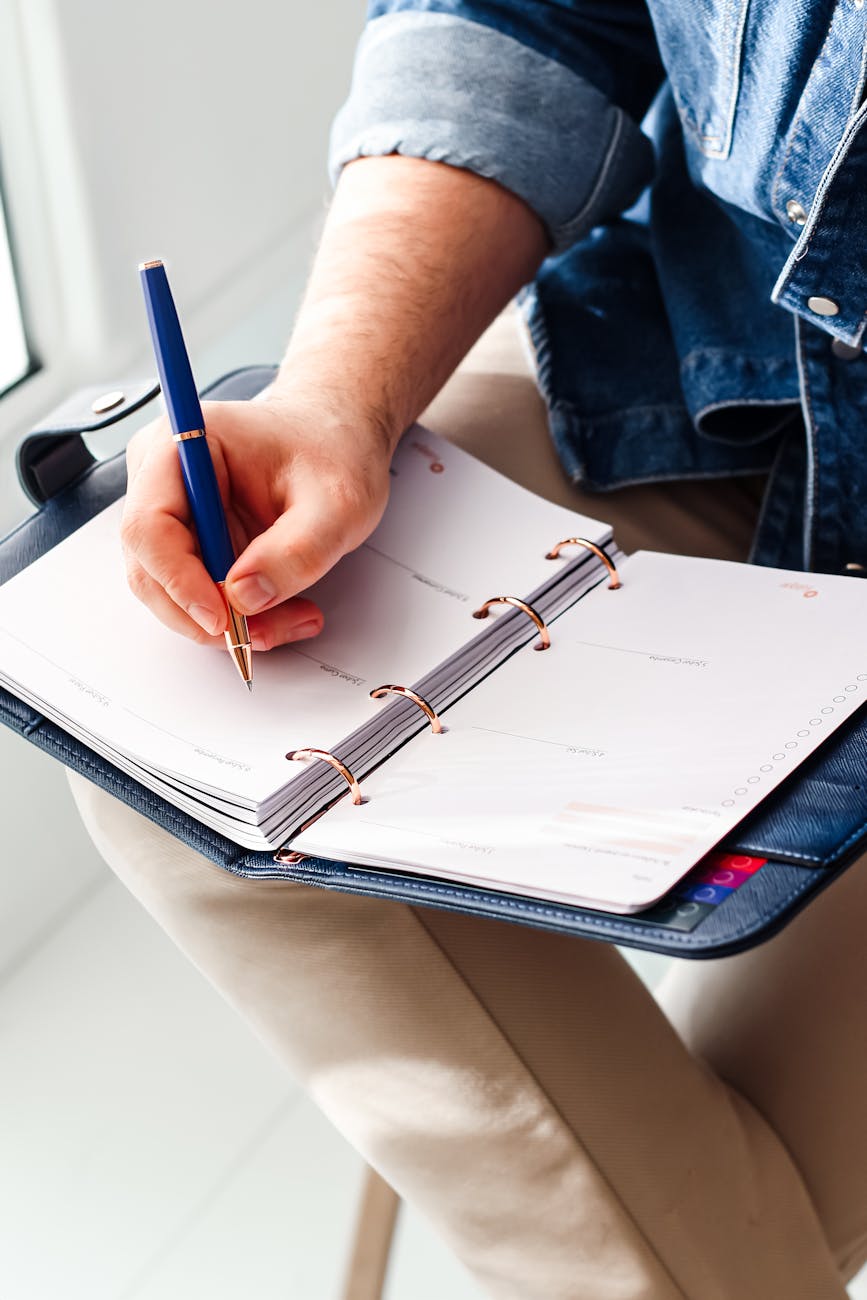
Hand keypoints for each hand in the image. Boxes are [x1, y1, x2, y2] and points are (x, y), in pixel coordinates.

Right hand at [120, 394, 391, 650]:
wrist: (337, 441)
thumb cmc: (333, 452)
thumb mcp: (338, 503)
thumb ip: (297, 549)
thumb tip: (244, 596)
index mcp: (188, 445)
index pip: (150, 525)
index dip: (178, 580)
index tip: (222, 617)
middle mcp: (164, 477)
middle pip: (151, 567)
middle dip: (206, 613)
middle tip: (266, 633)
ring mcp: (172, 511)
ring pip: (171, 591)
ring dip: (226, 621)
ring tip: (291, 620)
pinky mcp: (188, 541)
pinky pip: (195, 593)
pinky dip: (235, 615)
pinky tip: (280, 611)